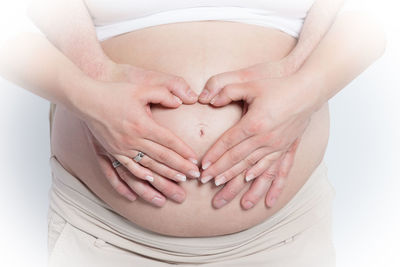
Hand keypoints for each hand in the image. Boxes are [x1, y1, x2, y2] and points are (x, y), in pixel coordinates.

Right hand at [74, 62, 200, 202]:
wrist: (87, 100)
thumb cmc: (115, 92)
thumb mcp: (141, 88)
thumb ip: (163, 93)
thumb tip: (180, 102)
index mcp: (142, 125)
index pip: (168, 142)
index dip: (183, 152)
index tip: (194, 160)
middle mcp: (132, 140)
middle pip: (161, 157)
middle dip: (180, 168)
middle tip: (194, 176)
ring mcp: (121, 148)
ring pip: (147, 167)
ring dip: (164, 176)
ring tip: (179, 183)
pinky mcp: (112, 151)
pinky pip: (127, 169)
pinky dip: (140, 177)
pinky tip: (150, 182)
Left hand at [198, 63, 314, 206]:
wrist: (308, 91)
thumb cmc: (279, 86)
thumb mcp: (250, 84)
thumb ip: (227, 90)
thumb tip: (209, 100)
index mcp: (254, 123)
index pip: (228, 143)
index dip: (214, 155)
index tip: (203, 166)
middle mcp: (265, 138)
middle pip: (236, 158)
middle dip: (219, 171)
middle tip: (205, 180)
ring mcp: (276, 145)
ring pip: (251, 166)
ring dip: (235, 178)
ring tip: (221, 187)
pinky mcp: (286, 147)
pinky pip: (271, 166)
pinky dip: (259, 175)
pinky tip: (249, 181)